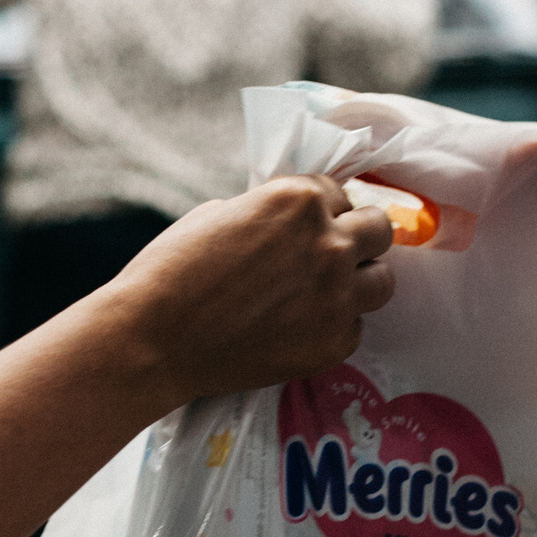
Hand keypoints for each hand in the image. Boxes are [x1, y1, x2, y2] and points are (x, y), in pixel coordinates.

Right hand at [108, 176, 395, 403]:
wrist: (153, 339)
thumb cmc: (171, 271)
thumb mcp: (219, 214)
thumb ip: (269, 214)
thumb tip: (289, 224)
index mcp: (298, 200)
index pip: (340, 192)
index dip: (321, 210)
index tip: (305, 229)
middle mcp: (329, 244)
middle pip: (379, 229)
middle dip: (356, 238)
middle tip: (325, 256)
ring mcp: (336, 297)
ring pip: (382, 281)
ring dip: (358, 283)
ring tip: (322, 294)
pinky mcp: (333, 344)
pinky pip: (354, 327)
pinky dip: (333, 327)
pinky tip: (297, 329)